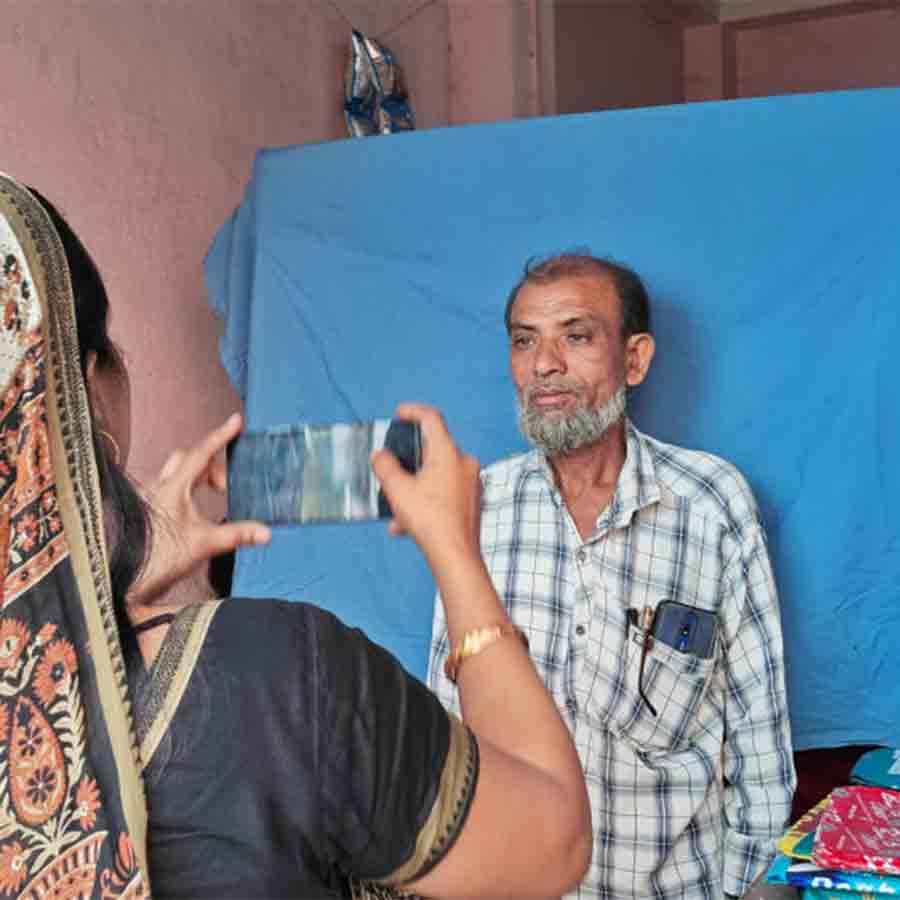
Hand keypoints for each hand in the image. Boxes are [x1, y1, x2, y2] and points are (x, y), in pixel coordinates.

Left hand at [128, 413, 270, 605]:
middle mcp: (160, 487)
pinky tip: (197, 508)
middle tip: (227, 486)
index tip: (237, 420)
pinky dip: (191, 489)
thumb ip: (237, 535)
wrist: (129, 583)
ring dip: (200, 476)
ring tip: (216, 495)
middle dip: (213, 465)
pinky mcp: (151, 511)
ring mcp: (153, 499)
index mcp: (173, 487)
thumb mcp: (204, 544)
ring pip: (179, 471)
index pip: (202, 453)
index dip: (221, 436)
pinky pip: (173, 487)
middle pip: (190, 459)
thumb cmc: (159, 560)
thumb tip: (265, 532)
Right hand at [371, 403, 481, 560]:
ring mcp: (471, 482)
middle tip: (391, 468)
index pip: (431, 418)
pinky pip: (444, 493)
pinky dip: (425, 503)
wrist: (456, 555)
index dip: (413, 411)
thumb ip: (385, 466)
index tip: (399, 413)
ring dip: (414, 488)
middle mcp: (464, 463)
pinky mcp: (472, 501)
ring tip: (394, 510)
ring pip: (436, 476)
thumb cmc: (429, 519)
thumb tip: (380, 455)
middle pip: (433, 449)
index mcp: (448, 452)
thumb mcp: (397, 490)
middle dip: (409, 461)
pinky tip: (406, 527)